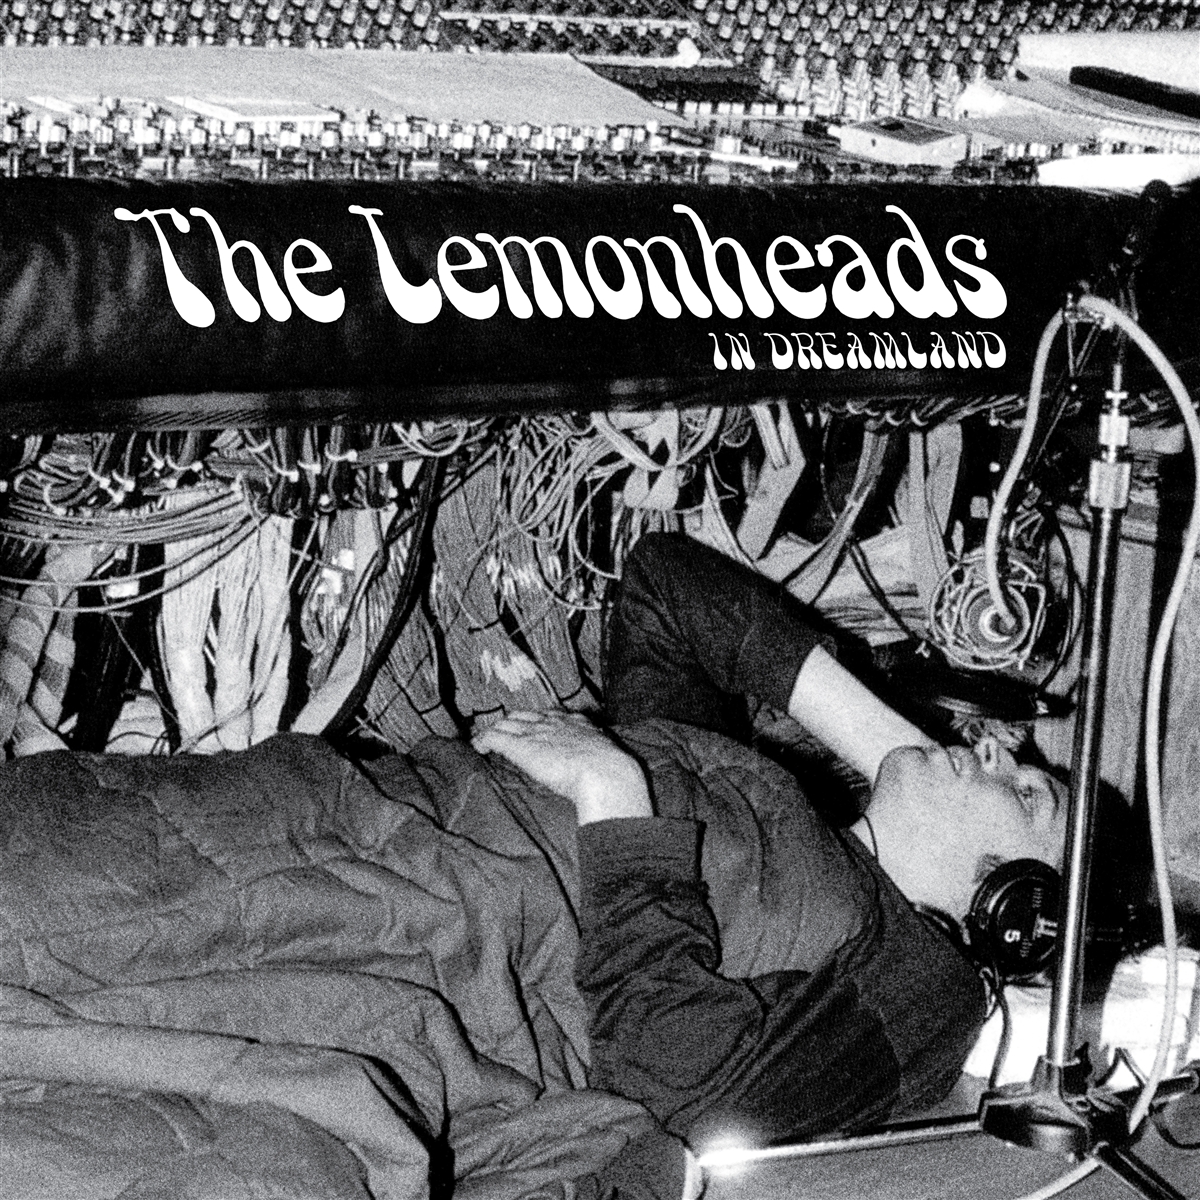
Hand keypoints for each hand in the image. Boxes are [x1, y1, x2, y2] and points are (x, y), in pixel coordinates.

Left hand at [472, 710, 651, 823]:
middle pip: (525, 715)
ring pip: (507, 723)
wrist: (605, 773)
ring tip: (486, 740)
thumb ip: (598, 761)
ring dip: (495, 730)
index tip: (531, 728)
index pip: (550, 715)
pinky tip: (478, 747)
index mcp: (576, 724)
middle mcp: (554, 722)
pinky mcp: (521, 745)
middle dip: (512, 721)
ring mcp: (536, 732)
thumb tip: (608, 776)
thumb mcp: (607, 760)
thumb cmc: (612, 774)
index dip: (537, 720)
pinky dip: (484, 740)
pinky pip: (495, 736)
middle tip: (504, 732)